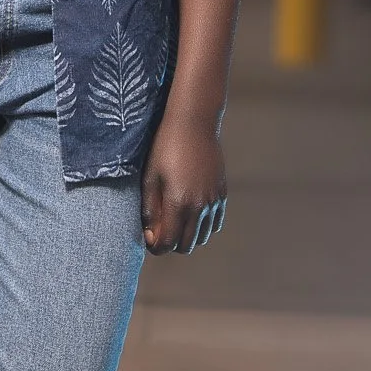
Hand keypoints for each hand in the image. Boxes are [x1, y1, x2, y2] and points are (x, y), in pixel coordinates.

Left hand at [142, 112, 226, 255]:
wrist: (194, 124)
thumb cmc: (166, 147)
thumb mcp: (150, 177)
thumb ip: (150, 209)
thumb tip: (150, 233)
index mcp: (179, 203)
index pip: (168, 243)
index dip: (156, 246)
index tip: (148, 238)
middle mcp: (200, 206)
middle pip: (187, 245)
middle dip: (171, 244)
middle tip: (160, 231)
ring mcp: (214, 201)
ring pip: (202, 237)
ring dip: (188, 236)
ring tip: (175, 222)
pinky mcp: (222, 193)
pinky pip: (214, 223)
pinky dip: (203, 226)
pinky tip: (191, 214)